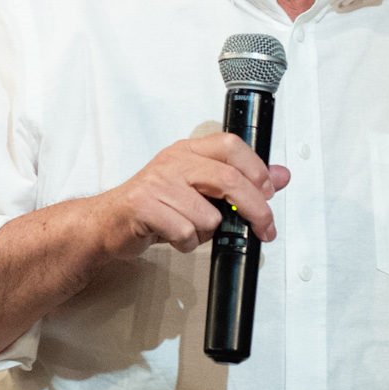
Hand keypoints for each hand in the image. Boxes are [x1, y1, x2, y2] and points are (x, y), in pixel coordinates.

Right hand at [88, 132, 290, 257]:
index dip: (257, 169)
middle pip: (228, 179)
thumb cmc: (154, 205)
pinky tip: (173, 237)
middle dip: (255, 209)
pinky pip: (186, 233)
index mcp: (188, 150)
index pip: (231, 145)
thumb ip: (240, 180)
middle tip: (264, 228)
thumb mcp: (200, 188)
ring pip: (208, 215)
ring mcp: (157, 183)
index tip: (269, 192)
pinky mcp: (143, 207)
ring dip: (206, 232)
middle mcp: (173, 161)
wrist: (108, 222)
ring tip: (188, 229)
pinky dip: (186, 243)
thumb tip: (281, 176)